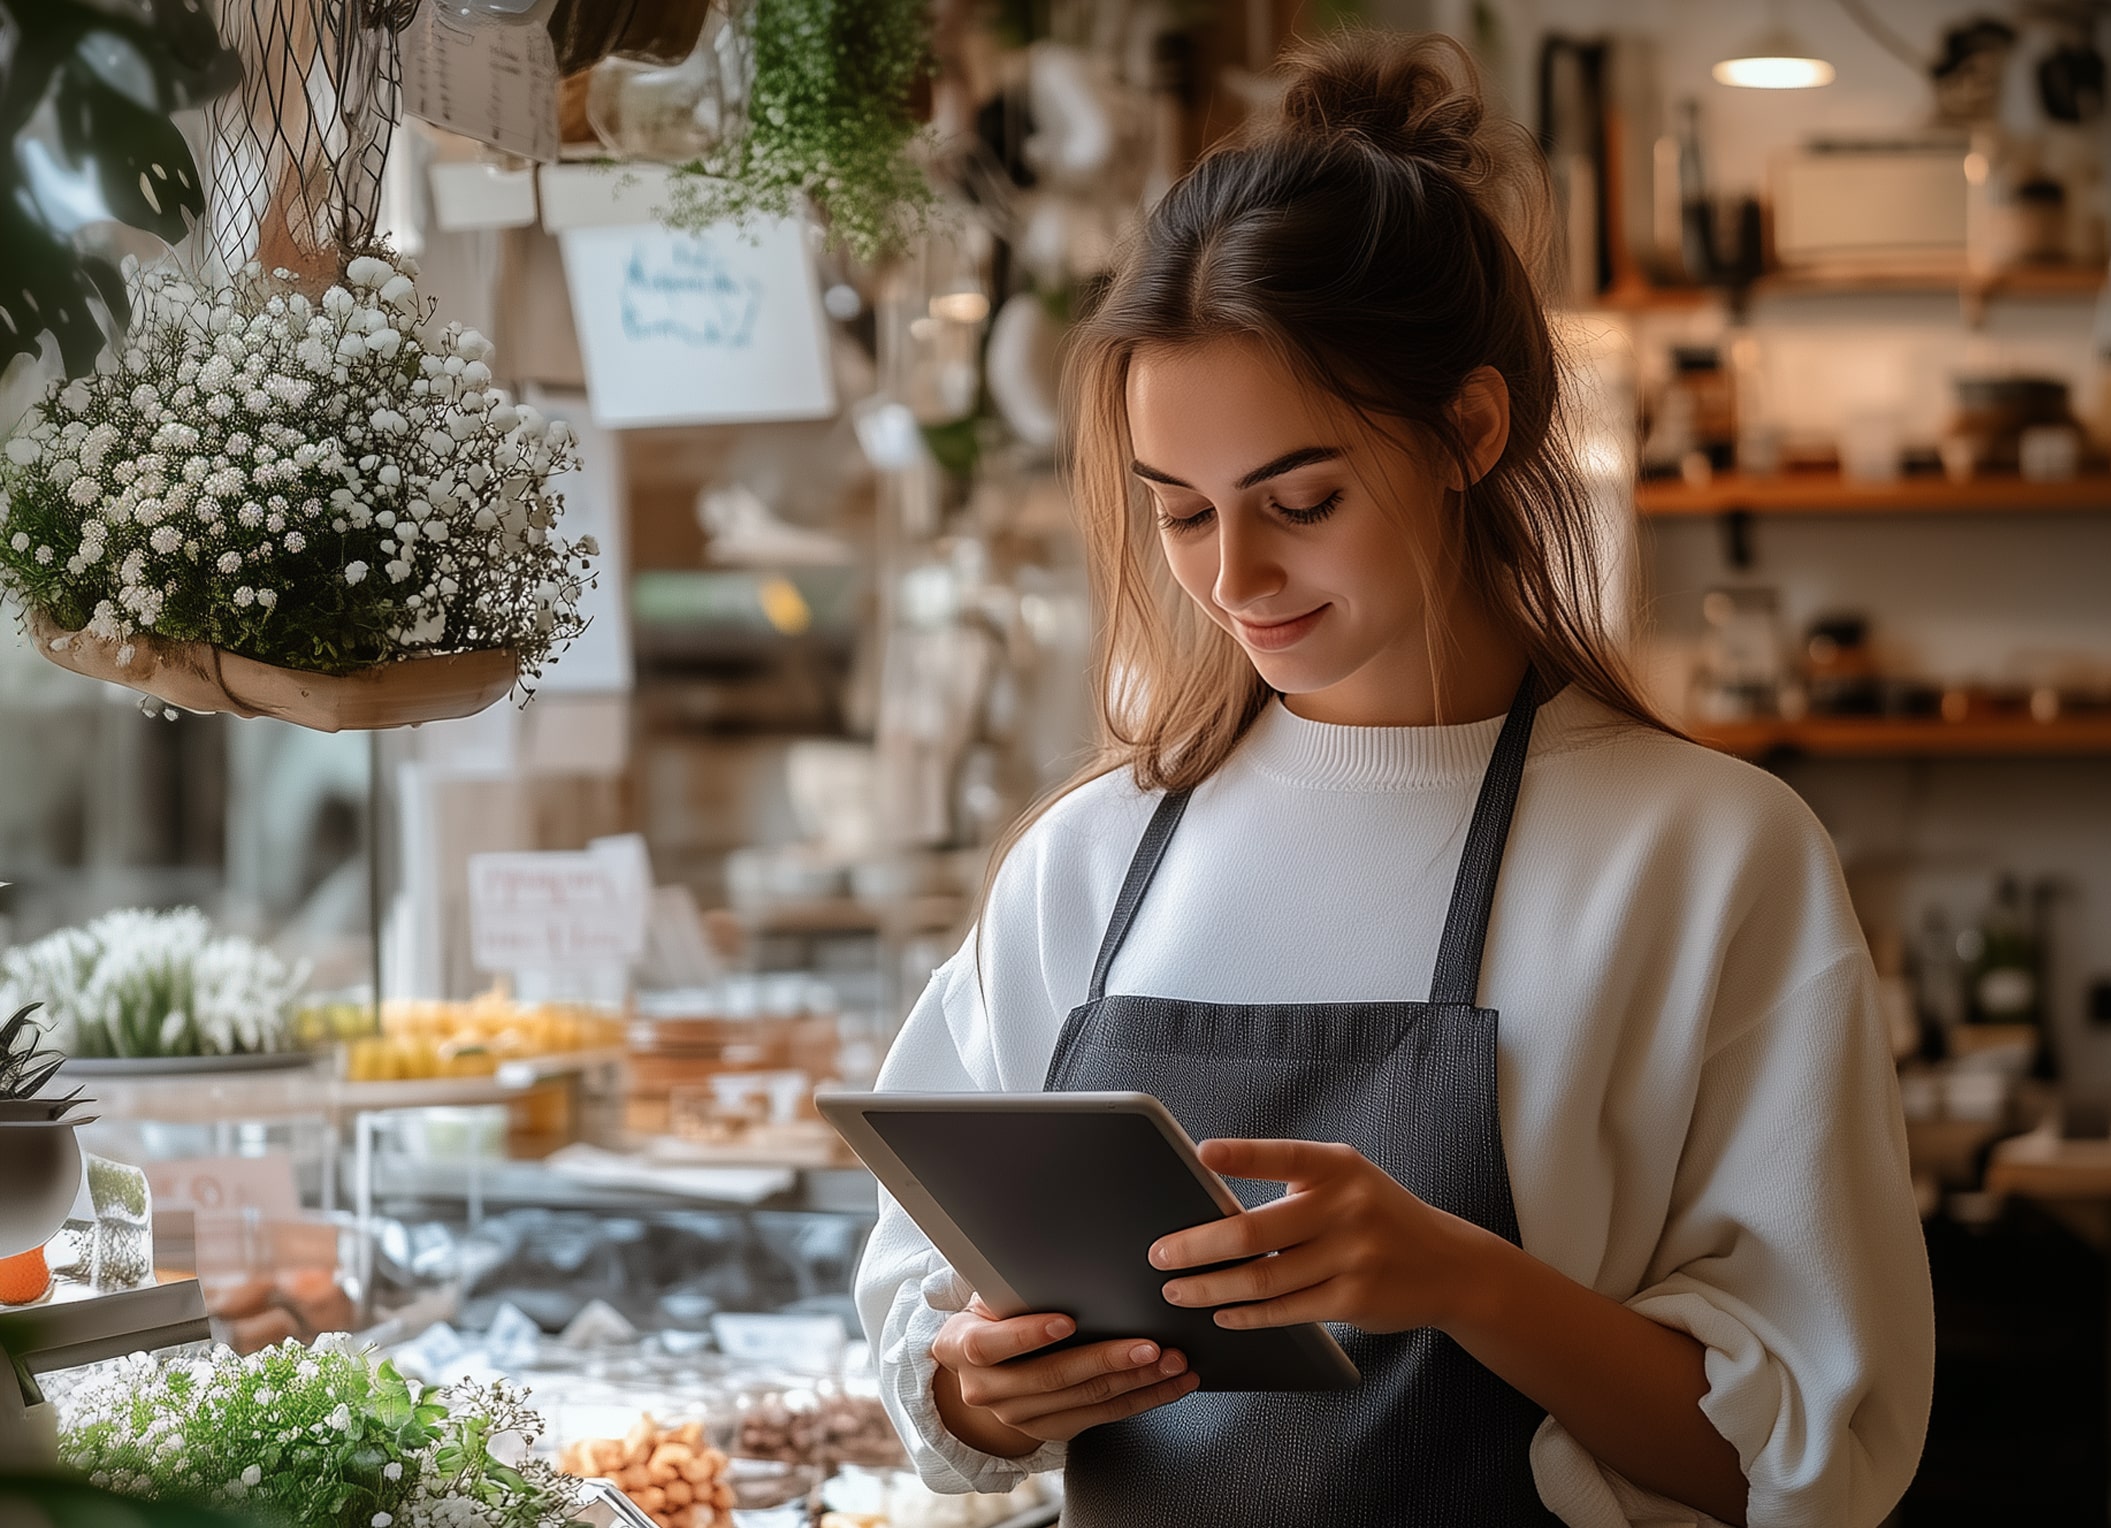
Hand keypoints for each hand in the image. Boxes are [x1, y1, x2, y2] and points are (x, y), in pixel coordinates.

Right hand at [930, 1296, 1199, 1454]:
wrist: (983, 1365)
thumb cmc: (993, 1313)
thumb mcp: (990, 1293)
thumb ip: (1015, 1283)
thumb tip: (1062, 1250)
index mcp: (961, 1347)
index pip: (990, 1346)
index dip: (1028, 1335)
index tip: (1067, 1321)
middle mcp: (985, 1390)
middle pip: (1051, 1378)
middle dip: (1105, 1360)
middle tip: (1148, 1345)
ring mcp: (1018, 1416)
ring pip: (1085, 1399)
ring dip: (1136, 1381)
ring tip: (1172, 1362)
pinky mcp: (1051, 1430)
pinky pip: (1103, 1416)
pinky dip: (1142, 1399)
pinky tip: (1169, 1384)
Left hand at [1149, 1138, 1498, 1334]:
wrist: (1449, 1265)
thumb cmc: (1377, 1217)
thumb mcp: (1348, 1183)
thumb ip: (1295, 1188)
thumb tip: (1212, 1210)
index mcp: (1338, 1167)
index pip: (1281, 1155)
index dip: (1242, 1154)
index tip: (1201, 1153)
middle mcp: (1346, 1208)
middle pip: (1253, 1231)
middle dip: (1196, 1246)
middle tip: (1158, 1255)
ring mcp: (1352, 1257)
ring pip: (1262, 1279)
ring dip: (1210, 1288)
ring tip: (1177, 1289)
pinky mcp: (1353, 1301)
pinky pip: (1286, 1311)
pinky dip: (1246, 1315)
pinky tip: (1221, 1313)